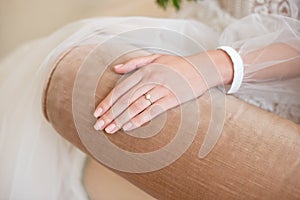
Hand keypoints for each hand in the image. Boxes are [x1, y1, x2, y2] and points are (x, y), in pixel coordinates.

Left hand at [93, 51, 232, 132]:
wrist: (202, 68)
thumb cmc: (176, 64)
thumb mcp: (155, 58)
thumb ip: (134, 63)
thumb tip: (115, 69)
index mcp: (144, 71)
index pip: (121, 89)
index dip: (107, 102)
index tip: (97, 112)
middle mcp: (150, 80)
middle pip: (125, 100)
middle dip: (110, 114)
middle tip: (98, 126)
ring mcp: (161, 90)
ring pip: (136, 107)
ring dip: (121, 119)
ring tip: (110, 130)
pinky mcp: (172, 99)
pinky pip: (152, 111)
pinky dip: (139, 120)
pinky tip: (129, 127)